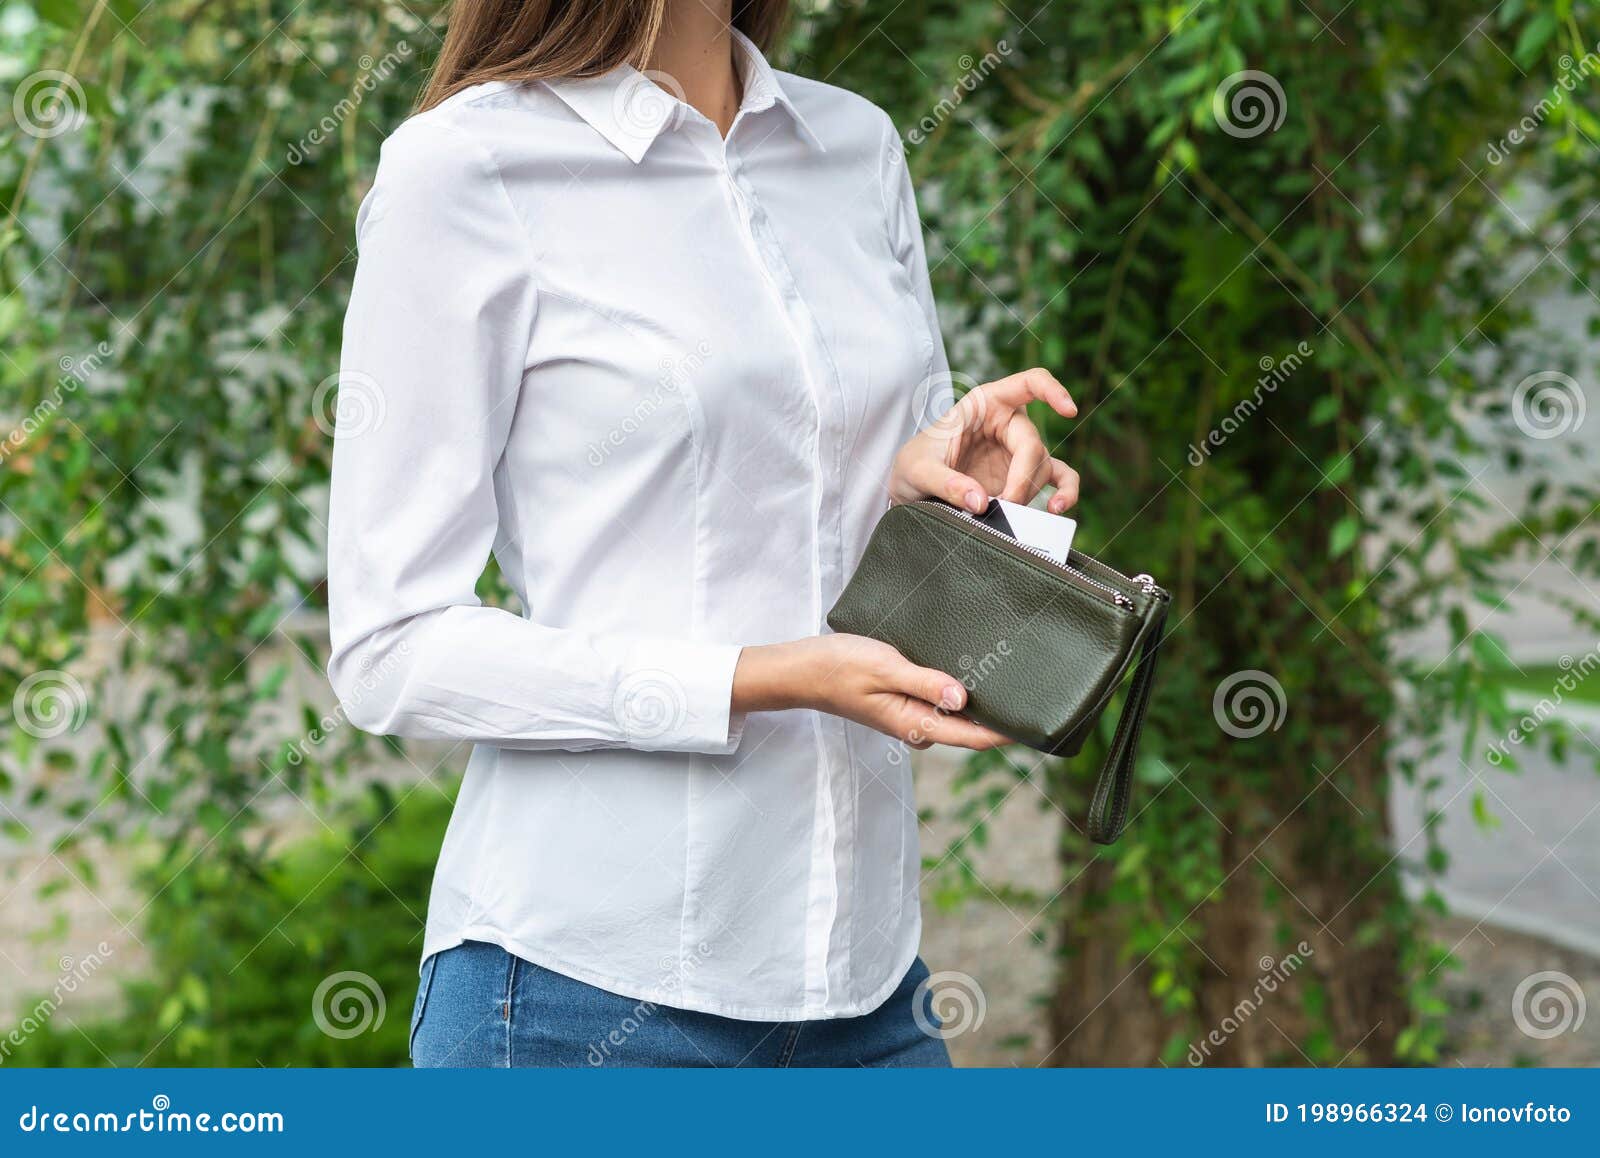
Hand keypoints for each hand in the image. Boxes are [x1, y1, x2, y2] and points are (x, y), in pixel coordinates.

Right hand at [732, 635, 1009, 749]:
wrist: (802, 669)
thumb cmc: (839, 667)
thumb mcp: (884, 668)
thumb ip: (925, 683)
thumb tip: (964, 698)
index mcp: (914, 724)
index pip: (974, 736)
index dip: (1008, 733)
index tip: (1039, 724)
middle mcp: (917, 725)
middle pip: (971, 728)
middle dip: (1001, 716)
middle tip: (1036, 693)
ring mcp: (911, 714)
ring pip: (957, 714)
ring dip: (981, 701)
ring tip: (1012, 679)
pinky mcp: (905, 700)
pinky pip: (941, 700)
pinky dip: (960, 690)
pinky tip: (972, 671)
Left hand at [890, 367, 1078, 514]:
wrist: (910, 491)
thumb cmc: (912, 467)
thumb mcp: (916, 470)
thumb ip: (945, 483)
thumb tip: (980, 502)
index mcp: (984, 404)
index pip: (1027, 384)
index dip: (1051, 390)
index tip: (1068, 410)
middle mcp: (1005, 423)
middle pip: (1032, 442)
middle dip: (1021, 477)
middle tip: (1003, 505)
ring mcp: (1015, 451)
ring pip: (1042, 466)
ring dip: (1029, 492)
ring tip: (1009, 513)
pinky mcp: (1020, 476)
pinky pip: (1057, 478)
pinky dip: (1064, 492)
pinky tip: (1057, 508)